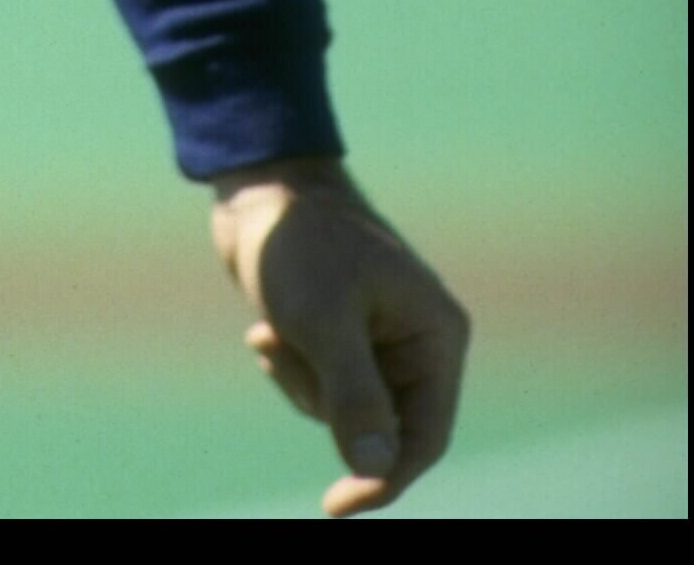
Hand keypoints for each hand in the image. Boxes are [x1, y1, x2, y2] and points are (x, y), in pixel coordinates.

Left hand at [209, 157, 469, 517]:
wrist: (257, 188)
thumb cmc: (299, 243)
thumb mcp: (324, 320)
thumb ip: (354, 396)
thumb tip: (374, 469)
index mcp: (437, 336)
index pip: (425, 437)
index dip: (385, 478)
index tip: (336, 504)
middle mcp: (417, 344)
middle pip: (380, 430)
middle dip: (324, 403)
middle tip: (283, 354)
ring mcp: (379, 343)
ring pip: (342, 414)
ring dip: (299, 381)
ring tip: (272, 331)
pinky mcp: (342, 339)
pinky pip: (319, 389)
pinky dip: (289, 367)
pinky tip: (264, 330)